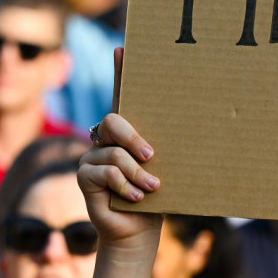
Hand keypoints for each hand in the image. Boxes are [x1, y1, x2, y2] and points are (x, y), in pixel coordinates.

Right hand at [77, 48, 162, 251]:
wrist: (137, 229)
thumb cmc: (155, 195)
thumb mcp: (163, 168)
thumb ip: (162, 149)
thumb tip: (193, 130)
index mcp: (127, 132)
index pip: (122, 95)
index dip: (120, 71)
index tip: (123, 48)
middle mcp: (105, 138)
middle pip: (114, 120)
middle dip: (134, 138)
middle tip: (152, 155)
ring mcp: (91, 156)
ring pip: (113, 153)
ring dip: (137, 173)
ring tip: (153, 187)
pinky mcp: (83, 176)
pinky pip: (105, 172)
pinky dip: (125, 186)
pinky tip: (137, 198)